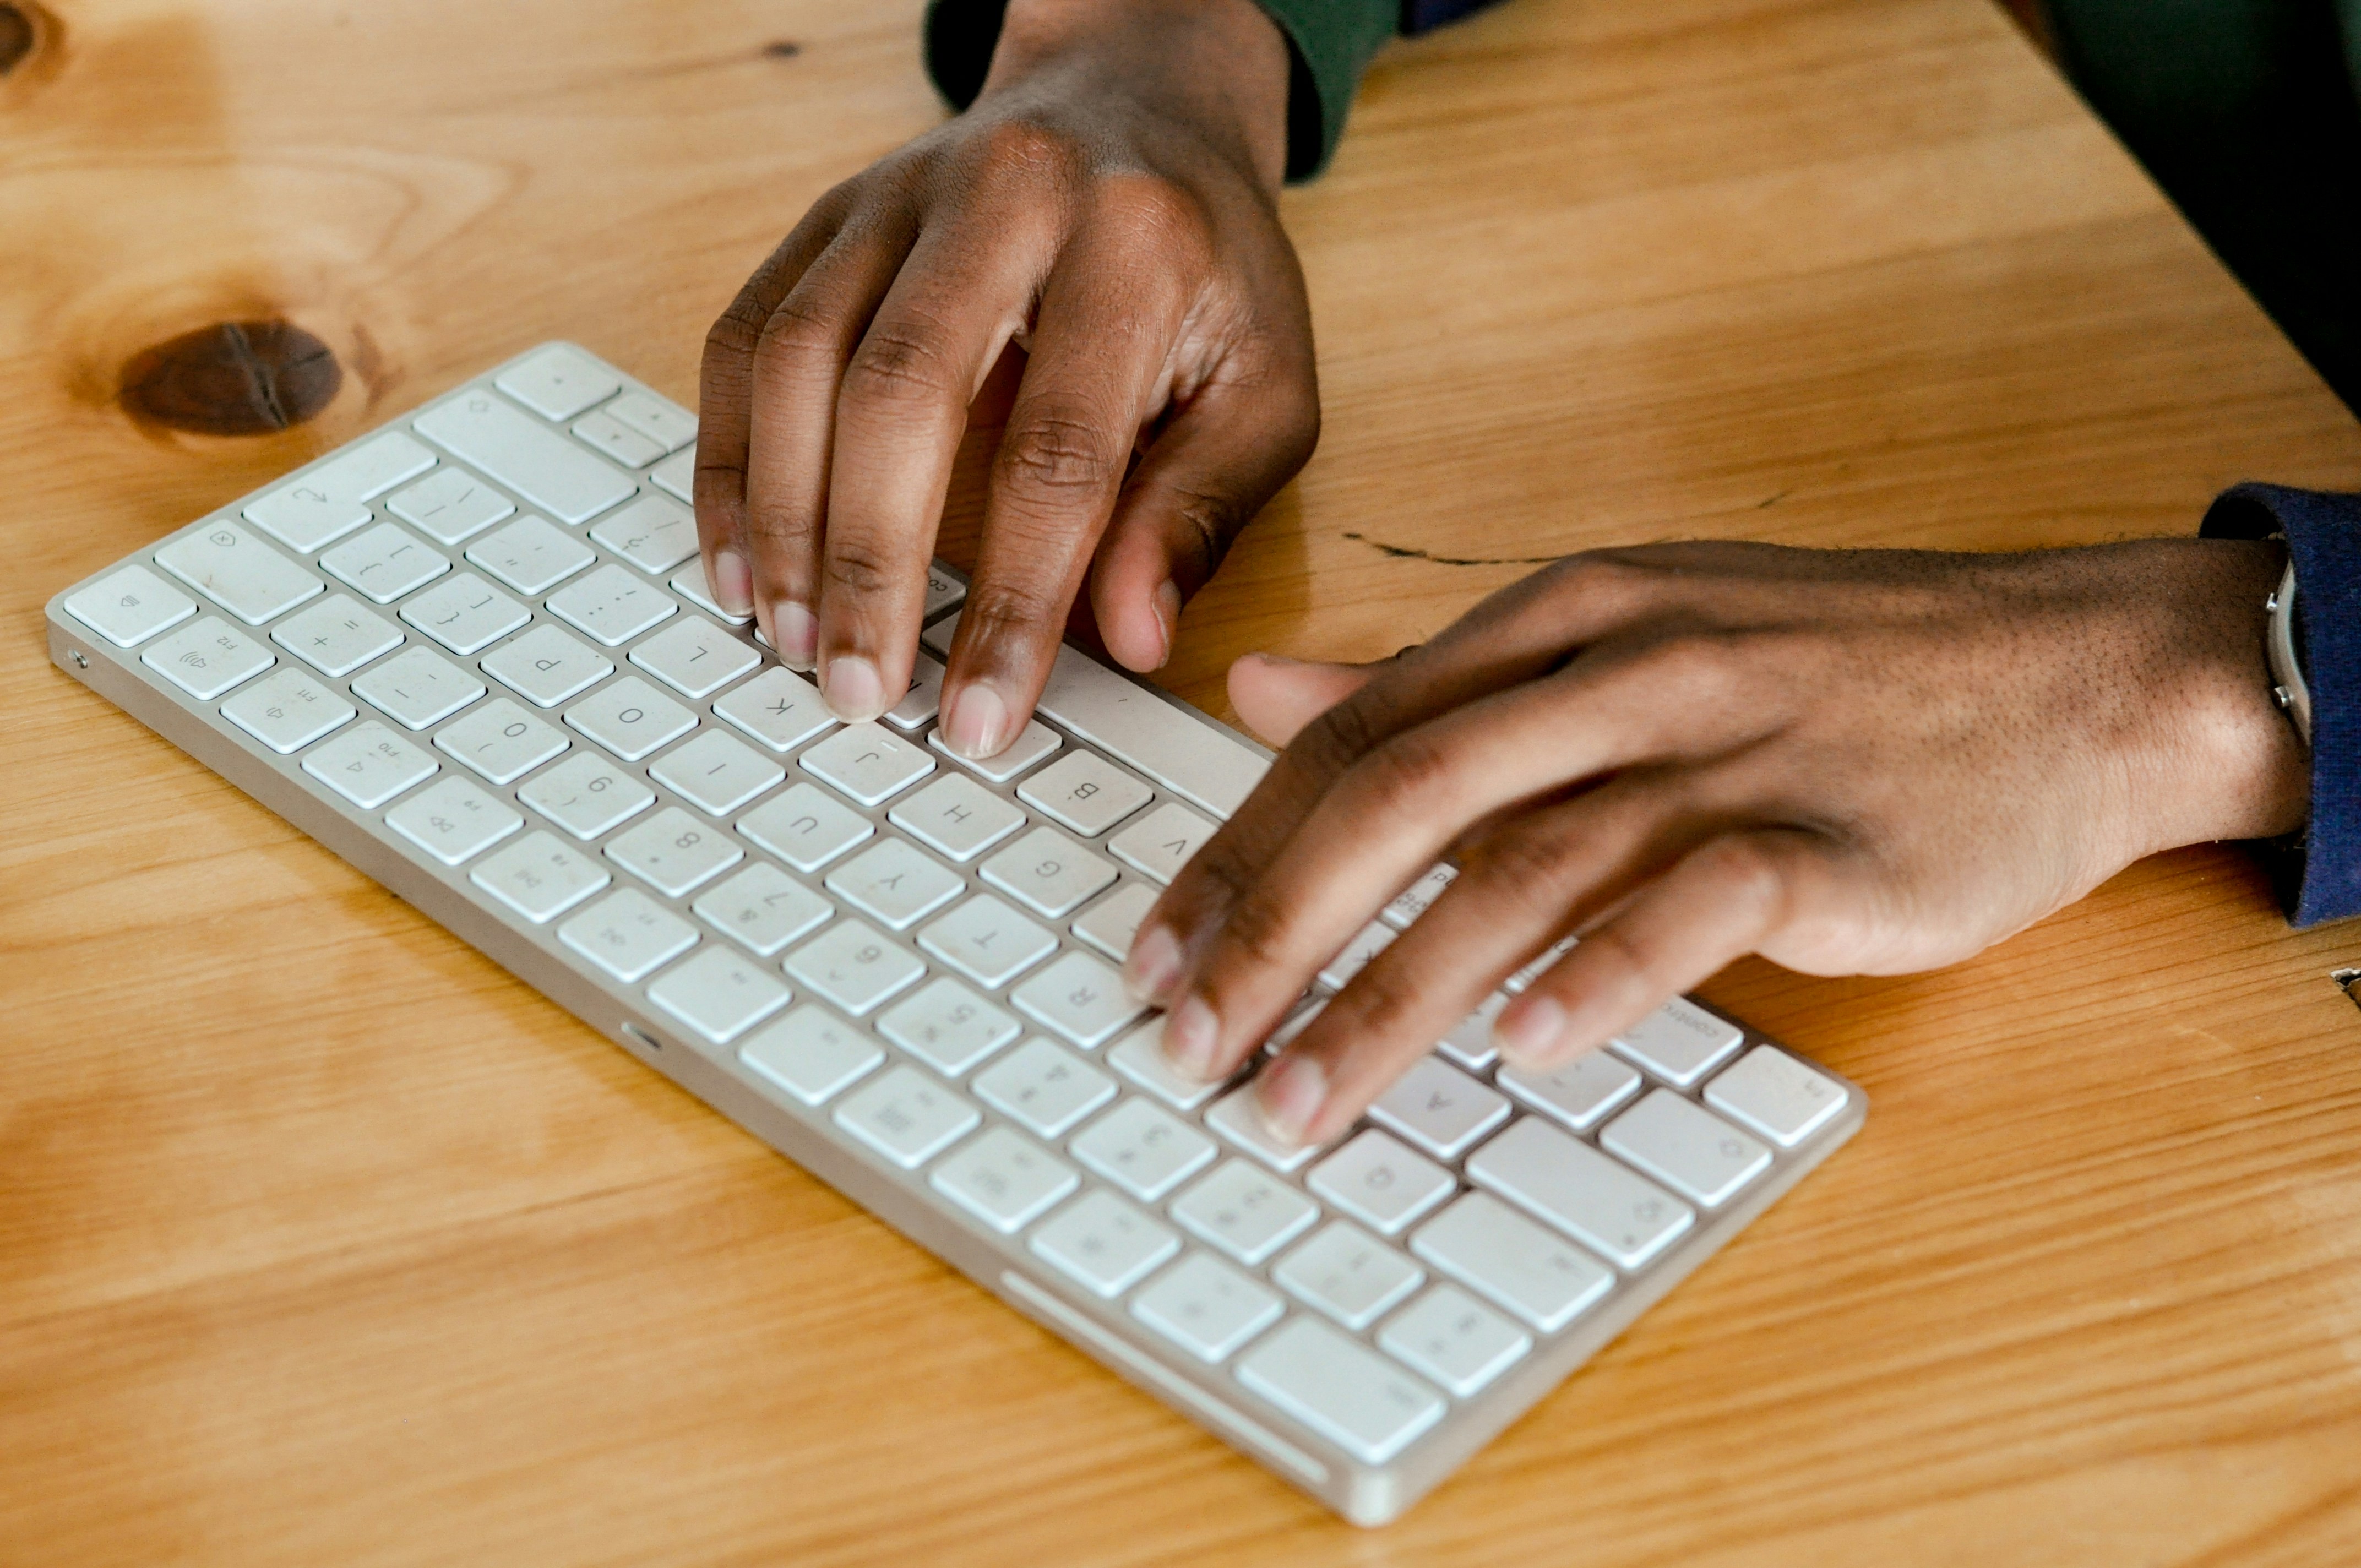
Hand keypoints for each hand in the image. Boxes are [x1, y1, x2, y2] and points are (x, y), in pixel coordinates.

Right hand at [693, 0, 1314, 752]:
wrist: (1138, 100)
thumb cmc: (1208, 269)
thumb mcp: (1264, 385)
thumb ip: (1201, 509)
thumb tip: (1128, 639)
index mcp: (1135, 247)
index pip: (1060, 456)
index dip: (1013, 603)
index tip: (983, 718)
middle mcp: (1006, 197)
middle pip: (900, 394)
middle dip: (871, 565)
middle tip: (859, 691)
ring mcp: (897, 195)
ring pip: (799, 359)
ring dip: (783, 518)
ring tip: (791, 639)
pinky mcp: (828, 213)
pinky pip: (745, 334)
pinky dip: (730, 456)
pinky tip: (737, 558)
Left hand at [1123, 538, 2309, 1145]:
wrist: (2072, 673)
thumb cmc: (1832, 668)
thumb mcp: (1621, 631)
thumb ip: (1433, 674)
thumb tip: (1258, 691)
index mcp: (1562, 616)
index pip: (1354, 735)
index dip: (1236, 848)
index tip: (1155, 953)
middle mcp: (1626, 668)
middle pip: (1405, 796)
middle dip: (1274, 928)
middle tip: (1187, 1045)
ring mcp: (1731, 748)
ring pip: (1523, 866)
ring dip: (1396, 993)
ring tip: (1302, 1095)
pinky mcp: (1832, 835)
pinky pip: (1697, 906)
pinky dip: (1604, 978)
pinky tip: (1524, 1051)